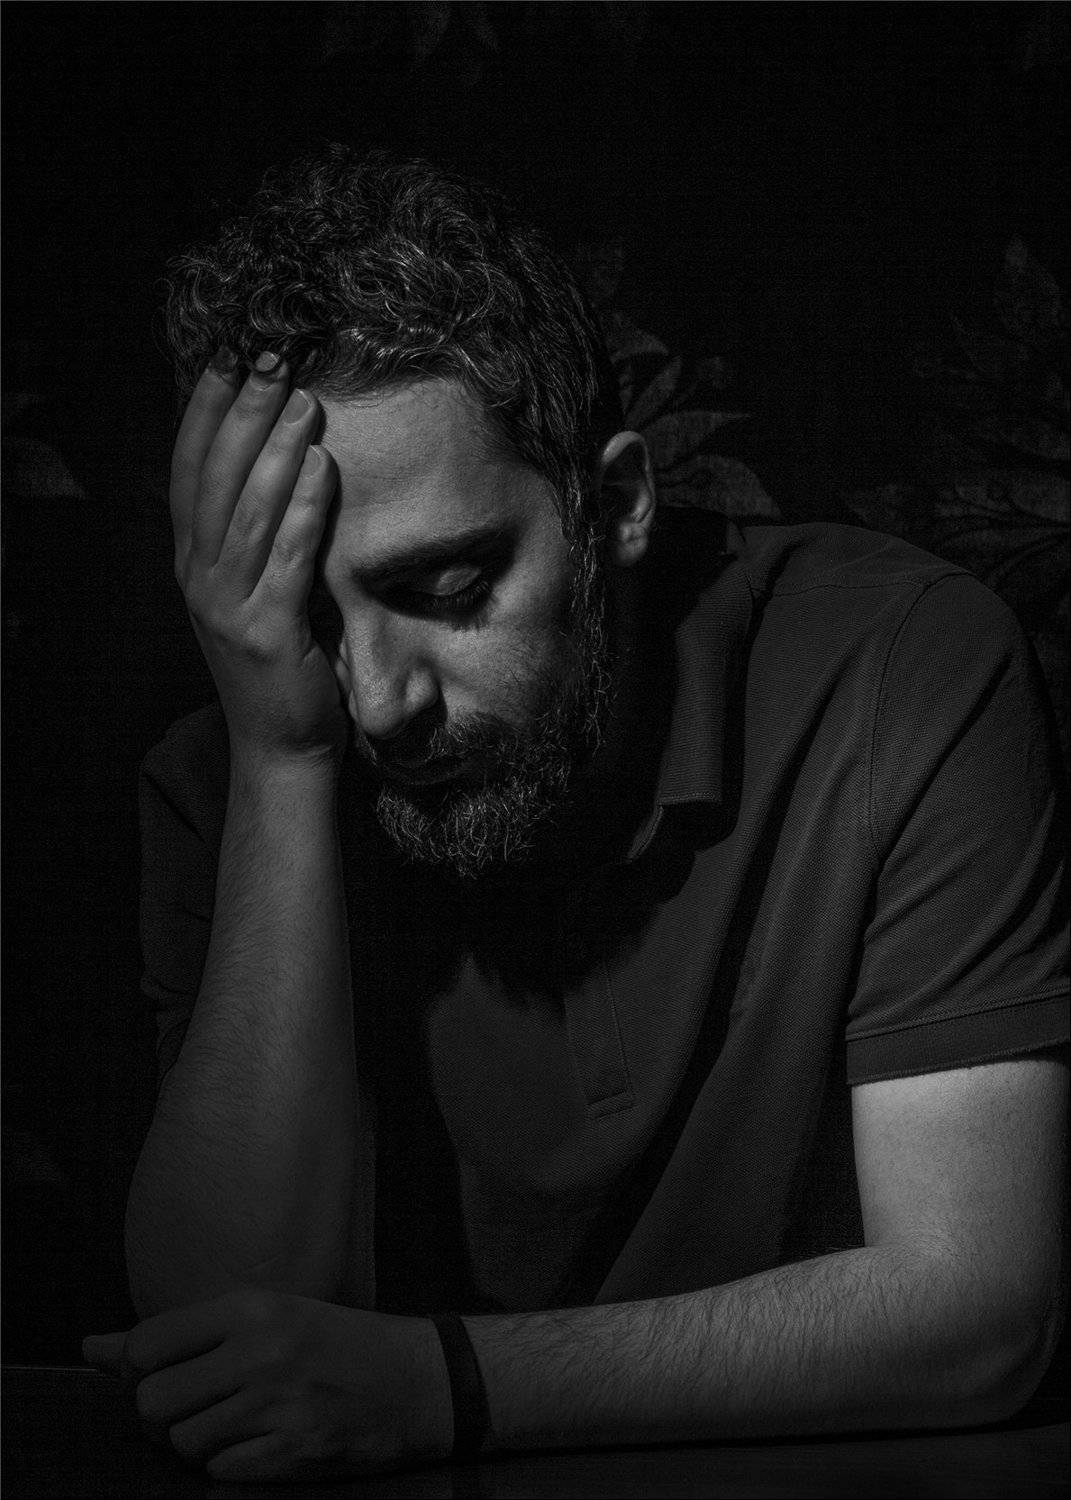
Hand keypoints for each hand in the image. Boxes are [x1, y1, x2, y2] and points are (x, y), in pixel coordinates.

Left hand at [82, 1288, 453, 1481]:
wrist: (417, 1380)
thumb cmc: (336, 1343)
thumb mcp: (265, 1315)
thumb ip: (178, 1333)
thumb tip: (90, 1348)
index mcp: (251, 1308)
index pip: (146, 1344)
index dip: (137, 1369)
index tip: (164, 1371)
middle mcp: (260, 1352)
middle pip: (151, 1402)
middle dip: (161, 1414)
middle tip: (193, 1406)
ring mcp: (277, 1405)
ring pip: (181, 1443)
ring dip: (196, 1442)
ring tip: (232, 1424)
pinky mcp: (293, 1452)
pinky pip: (219, 1472)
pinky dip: (228, 1465)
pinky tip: (259, 1443)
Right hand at [171, 350, 345, 764]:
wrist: (280, 746)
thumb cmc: (277, 663)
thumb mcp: (249, 592)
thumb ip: (251, 536)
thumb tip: (279, 459)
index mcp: (191, 563)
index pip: (188, 472)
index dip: (204, 412)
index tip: (227, 358)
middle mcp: (199, 579)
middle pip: (216, 480)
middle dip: (243, 413)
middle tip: (272, 359)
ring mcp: (228, 607)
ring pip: (248, 512)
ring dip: (276, 450)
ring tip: (304, 401)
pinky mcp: (268, 632)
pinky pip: (287, 558)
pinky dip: (305, 509)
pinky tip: (323, 467)